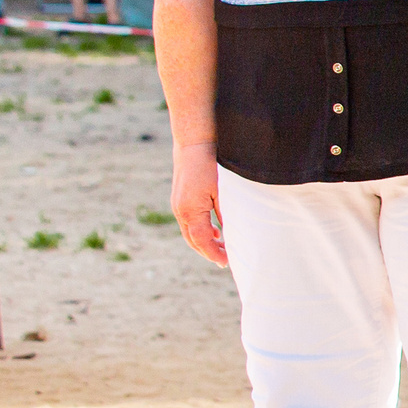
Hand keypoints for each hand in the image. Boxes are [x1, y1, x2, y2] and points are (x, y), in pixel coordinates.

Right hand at [170, 141, 227, 266]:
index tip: (226, 263)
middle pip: (193, 240)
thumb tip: (229, 233)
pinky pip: (189, 222)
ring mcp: (178, 205)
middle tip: (225, 261)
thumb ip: (224, 213)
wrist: (193, 144)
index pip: (202, 241)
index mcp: (190, 210)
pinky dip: (201, 230)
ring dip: (205, 242)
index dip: (213, 253)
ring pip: (190, 232)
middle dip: (208, 252)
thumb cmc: (211, 165)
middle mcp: (180, 210)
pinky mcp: (180, 200)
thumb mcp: (222, 191)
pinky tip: (215, 232)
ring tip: (222, 249)